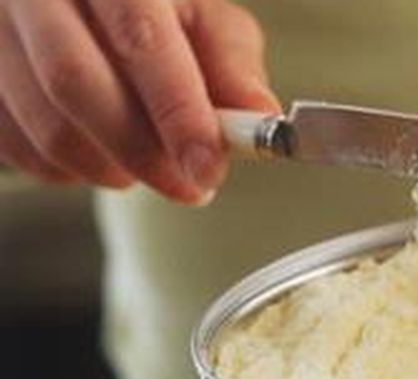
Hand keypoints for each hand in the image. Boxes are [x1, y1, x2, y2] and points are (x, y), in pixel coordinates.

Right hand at [0, 0, 279, 203]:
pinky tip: (105, 158)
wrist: (90, 6)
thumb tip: (258, 116)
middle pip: (77, 83)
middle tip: (189, 185)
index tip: (207, 166)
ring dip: (110, 169)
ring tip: (151, 168)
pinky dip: (72, 172)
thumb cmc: (153, 10)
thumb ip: (231, 65)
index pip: (140, 38)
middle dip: (143, 154)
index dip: (177, 112)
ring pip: (45, 125)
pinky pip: (19, 148)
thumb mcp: (203, 19)